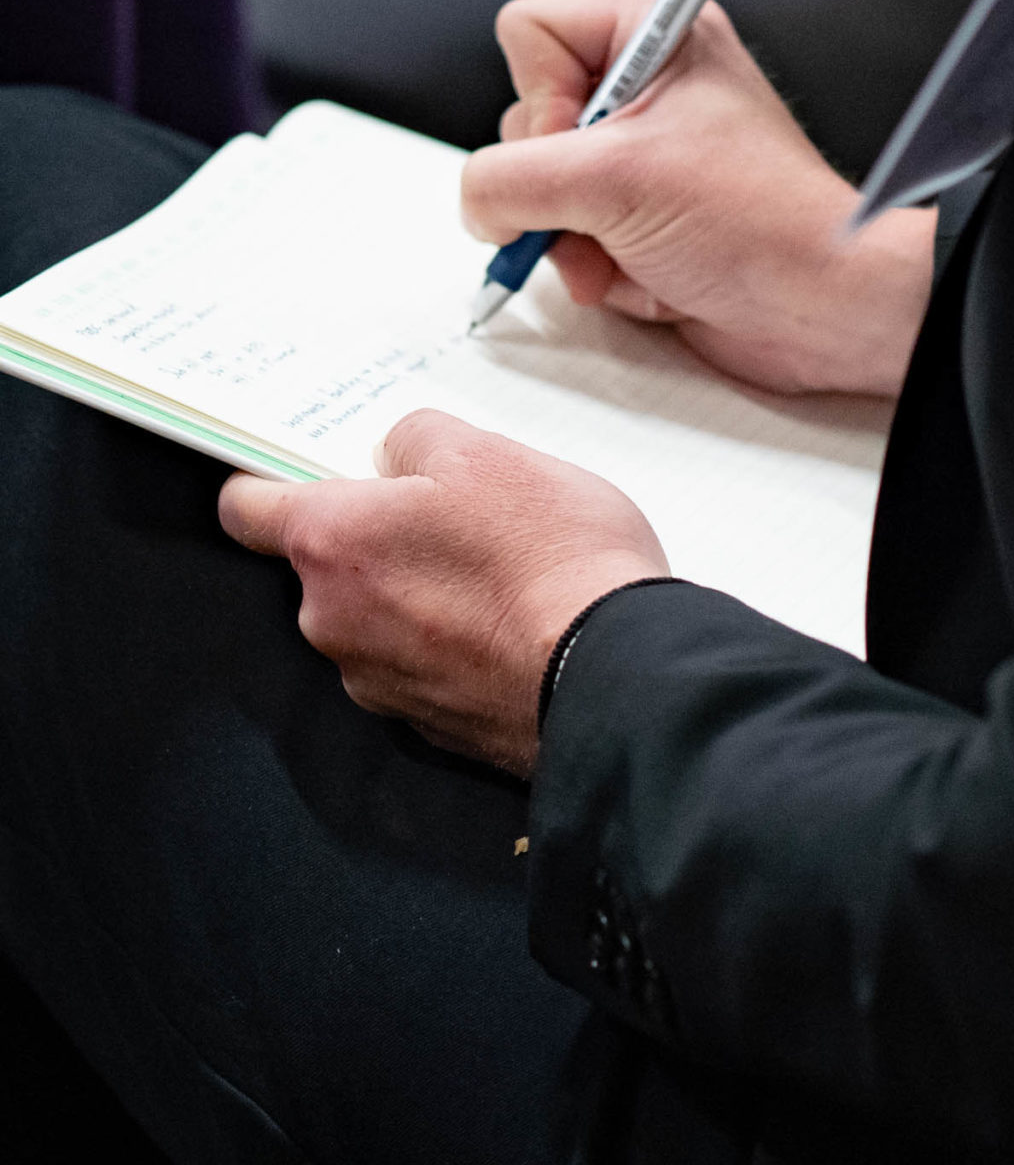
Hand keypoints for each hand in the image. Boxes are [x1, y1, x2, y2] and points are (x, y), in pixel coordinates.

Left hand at [218, 409, 667, 776]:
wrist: (615, 674)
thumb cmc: (550, 561)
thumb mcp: (490, 452)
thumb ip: (420, 439)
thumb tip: (401, 456)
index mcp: (330, 544)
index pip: (247, 507)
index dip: (272, 478)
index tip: (309, 467)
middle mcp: (334, 621)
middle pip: (330, 563)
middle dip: (382, 537)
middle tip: (459, 512)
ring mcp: (379, 683)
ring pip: (382, 617)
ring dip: (424, 592)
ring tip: (506, 571)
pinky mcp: (431, 725)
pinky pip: (427, 665)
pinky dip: (458, 641)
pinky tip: (518, 621)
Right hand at [462, 0, 935, 396]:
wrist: (821, 310)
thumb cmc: (756, 222)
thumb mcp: (612, 179)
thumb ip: (509, 179)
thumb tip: (476, 203)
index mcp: (656, 39)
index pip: (529, 31)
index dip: (538, 96)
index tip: (586, 144)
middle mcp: (648, 95)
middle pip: (527, 122)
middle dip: (555, 187)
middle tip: (605, 208)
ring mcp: (644, 165)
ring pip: (544, 193)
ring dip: (574, 241)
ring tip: (628, 258)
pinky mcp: (646, 227)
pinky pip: (574, 243)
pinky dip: (600, 273)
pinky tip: (648, 284)